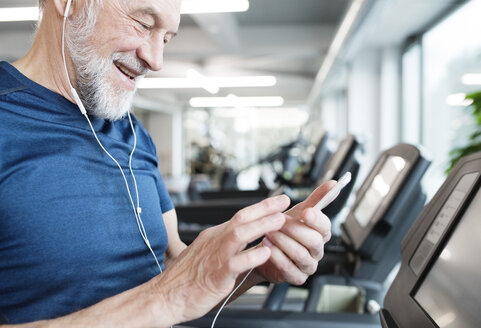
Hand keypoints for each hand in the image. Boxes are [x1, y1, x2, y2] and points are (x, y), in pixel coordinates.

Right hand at [152, 195, 290, 324]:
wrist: (165, 296)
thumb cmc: (186, 279)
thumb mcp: (207, 254)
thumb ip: (226, 246)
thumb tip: (247, 242)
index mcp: (214, 236)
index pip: (240, 216)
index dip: (260, 208)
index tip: (278, 202)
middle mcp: (215, 242)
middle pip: (241, 219)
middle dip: (265, 208)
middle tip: (284, 201)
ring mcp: (216, 257)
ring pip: (239, 235)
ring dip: (261, 225)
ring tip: (280, 220)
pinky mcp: (216, 275)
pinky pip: (236, 263)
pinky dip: (252, 257)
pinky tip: (266, 252)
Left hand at [255, 181, 336, 284]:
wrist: (263, 250)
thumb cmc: (283, 230)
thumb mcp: (297, 212)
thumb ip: (316, 199)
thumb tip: (333, 183)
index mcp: (320, 234)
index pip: (325, 227)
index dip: (317, 219)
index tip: (306, 212)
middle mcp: (317, 251)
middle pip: (313, 241)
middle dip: (294, 229)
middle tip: (279, 220)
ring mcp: (308, 266)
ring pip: (300, 254)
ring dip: (283, 241)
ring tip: (269, 232)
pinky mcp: (297, 278)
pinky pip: (289, 268)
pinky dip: (276, 256)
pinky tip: (267, 246)